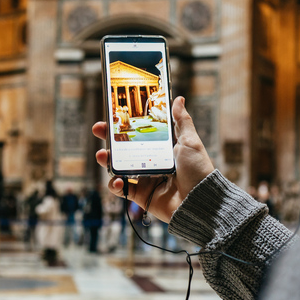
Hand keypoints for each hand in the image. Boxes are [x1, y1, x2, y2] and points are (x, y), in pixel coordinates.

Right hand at [92, 96, 214, 222]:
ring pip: (119, 167)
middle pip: (124, 148)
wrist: (200, 200)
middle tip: (99, 128)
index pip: (139, 133)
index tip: (113, 114)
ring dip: (106, 160)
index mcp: (162, 148)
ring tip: (102, 155)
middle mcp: (151, 162)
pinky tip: (117, 179)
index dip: (125, 124)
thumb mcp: (190, 141)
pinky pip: (121, 189)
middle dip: (109, 138)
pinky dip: (115, 184)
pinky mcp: (141, 195)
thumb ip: (181, 121)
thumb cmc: (198, 170)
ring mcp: (144, 179)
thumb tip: (178, 99)